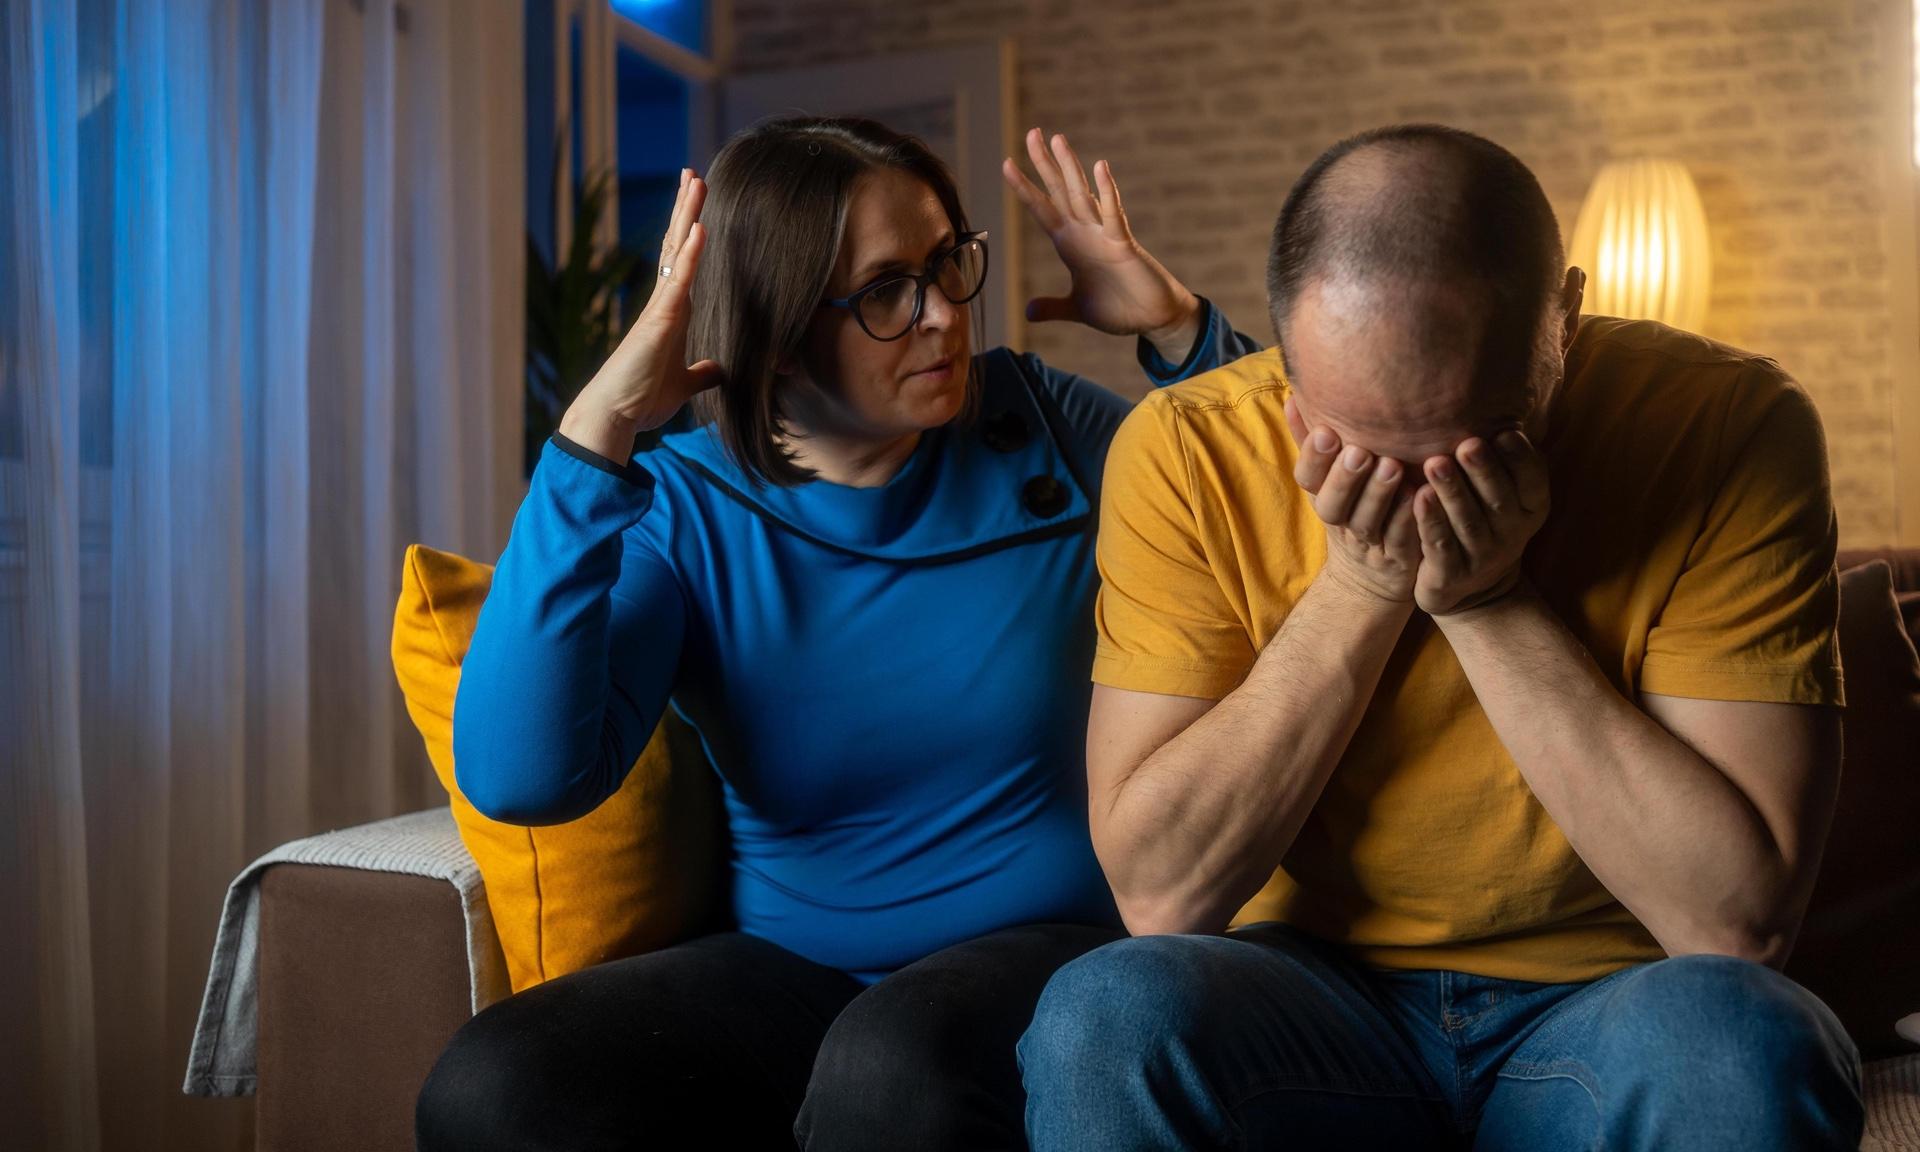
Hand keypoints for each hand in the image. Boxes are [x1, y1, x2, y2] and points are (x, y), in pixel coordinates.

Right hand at [560, 169, 724, 461]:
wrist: (615, 417)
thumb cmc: (642, 400)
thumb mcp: (684, 385)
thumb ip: (702, 374)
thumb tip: (719, 370)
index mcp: (672, 314)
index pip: (684, 263)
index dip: (691, 233)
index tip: (698, 206)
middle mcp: (664, 303)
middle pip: (678, 245)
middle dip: (686, 210)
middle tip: (693, 174)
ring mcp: (660, 308)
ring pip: (677, 252)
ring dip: (687, 215)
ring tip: (695, 180)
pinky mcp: (659, 320)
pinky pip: (679, 281)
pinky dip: (692, 254)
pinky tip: (701, 227)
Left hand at [1002, 129, 1200, 359]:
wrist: (1153, 319)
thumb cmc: (1119, 308)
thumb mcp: (1077, 308)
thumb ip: (1053, 307)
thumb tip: (1028, 312)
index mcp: (1072, 245)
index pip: (1043, 210)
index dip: (1024, 189)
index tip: (1007, 163)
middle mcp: (1085, 233)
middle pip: (1060, 191)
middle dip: (1044, 164)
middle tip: (1031, 133)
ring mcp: (1105, 236)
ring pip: (1083, 194)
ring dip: (1070, 167)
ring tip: (1057, 139)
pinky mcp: (1125, 245)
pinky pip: (1114, 216)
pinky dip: (1107, 192)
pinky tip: (1100, 167)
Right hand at [1285, 396, 1421, 605]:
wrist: (1371, 581)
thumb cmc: (1354, 514)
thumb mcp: (1328, 482)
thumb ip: (1313, 444)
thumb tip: (1294, 397)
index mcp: (1323, 497)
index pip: (1308, 479)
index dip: (1314, 458)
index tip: (1326, 431)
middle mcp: (1342, 521)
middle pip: (1334, 503)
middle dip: (1345, 477)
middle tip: (1359, 451)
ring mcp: (1370, 543)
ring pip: (1369, 522)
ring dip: (1379, 494)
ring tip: (1393, 465)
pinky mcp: (1399, 559)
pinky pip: (1404, 540)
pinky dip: (1411, 518)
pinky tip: (1423, 493)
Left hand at [1414, 431, 1549, 615]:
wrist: (1474, 591)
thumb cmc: (1486, 522)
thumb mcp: (1508, 495)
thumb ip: (1504, 458)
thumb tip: (1494, 395)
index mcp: (1532, 506)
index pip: (1533, 479)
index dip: (1520, 458)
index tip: (1505, 432)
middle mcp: (1512, 531)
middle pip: (1498, 497)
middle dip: (1482, 470)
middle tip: (1467, 443)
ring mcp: (1483, 555)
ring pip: (1467, 520)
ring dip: (1452, 491)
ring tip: (1434, 462)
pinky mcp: (1452, 574)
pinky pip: (1440, 544)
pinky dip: (1429, 521)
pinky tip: (1417, 497)